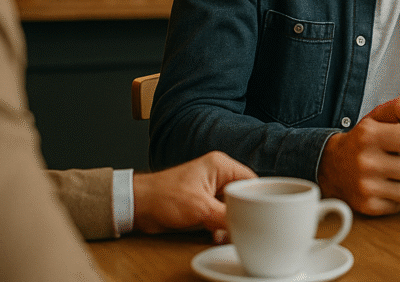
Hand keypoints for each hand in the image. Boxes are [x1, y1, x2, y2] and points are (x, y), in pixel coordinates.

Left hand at [132, 150, 256, 240]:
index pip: (251, 181)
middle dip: (243, 213)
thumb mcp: (201, 209)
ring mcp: (211, 190)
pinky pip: (221, 214)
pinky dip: (221, 225)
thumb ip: (227, 218)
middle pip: (244, 195)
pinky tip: (217, 234)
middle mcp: (218, 175)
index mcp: (221, 165)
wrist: (138, 207)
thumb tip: (248, 227)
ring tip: (225, 232)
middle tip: (243, 226)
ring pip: (233, 207)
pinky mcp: (204, 203)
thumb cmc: (163, 197)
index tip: (261, 215)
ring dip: (231, 222)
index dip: (257, 199)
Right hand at [317, 95, 399, 215]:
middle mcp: (364, 162)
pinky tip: (385, 185)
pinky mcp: (367, 206)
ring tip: (394, 172)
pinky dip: (397, 196)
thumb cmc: (361, 140)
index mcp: (368, 135)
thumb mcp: (376, 116)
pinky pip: (399, 204)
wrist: (332, 166)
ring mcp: (365, 187)